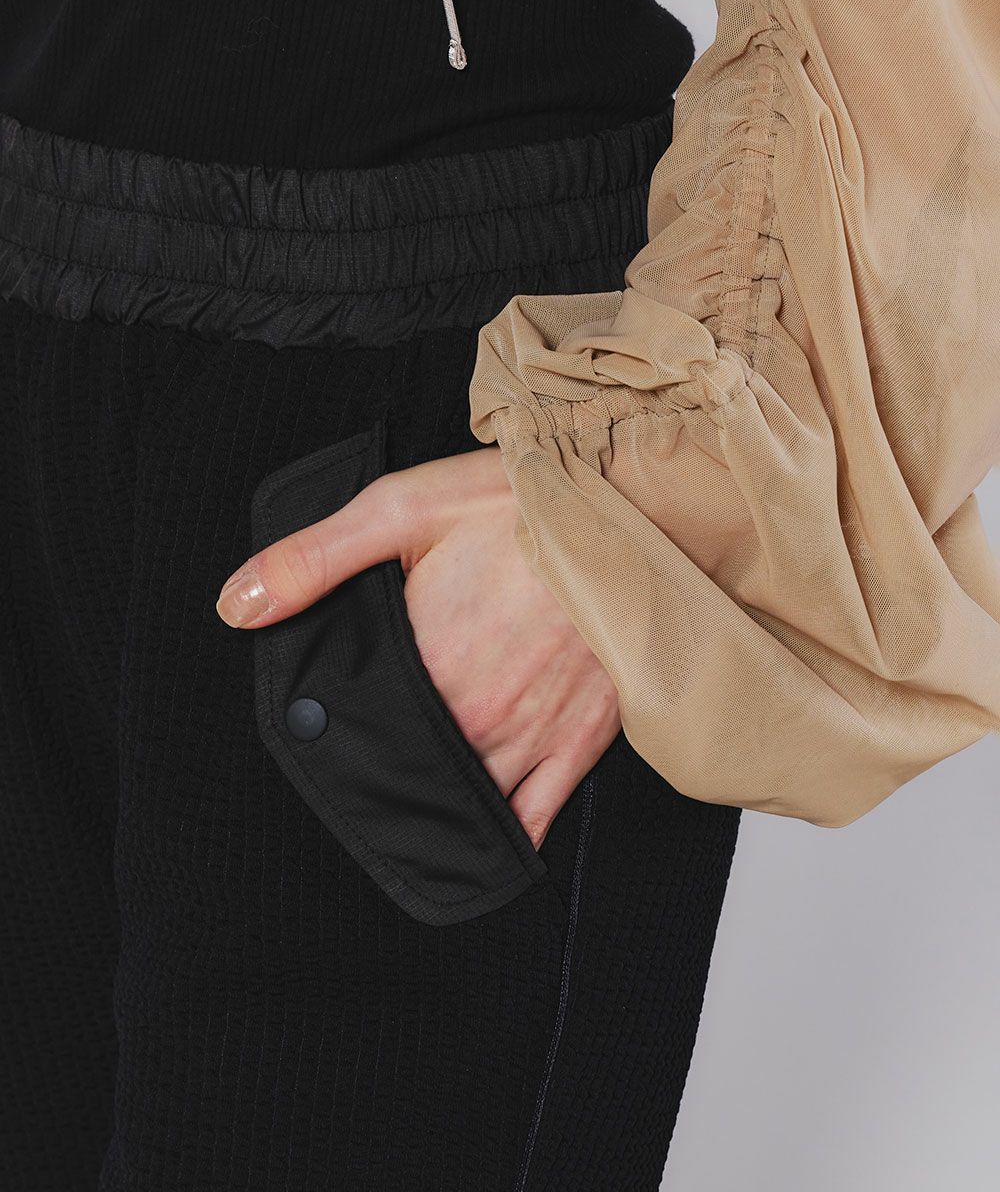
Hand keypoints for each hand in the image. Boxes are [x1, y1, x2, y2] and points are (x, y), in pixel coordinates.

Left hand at [215, 443, 620, 847]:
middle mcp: (481, 719)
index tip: (327, 738)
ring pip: (470, 803)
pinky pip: (539, 815)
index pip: (365, 737)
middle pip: (415, 774)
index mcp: (431, 668)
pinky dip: (508, 837)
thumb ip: (312, 561)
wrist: (629, 501)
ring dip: (439, 809)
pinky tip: (484, 845)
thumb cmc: (514, 503)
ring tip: (412, 808)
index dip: (341, 741)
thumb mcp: (399, 509)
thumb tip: (236, 606)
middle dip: (388, 774)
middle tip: (370, 766)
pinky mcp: (584, 738)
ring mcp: (535, 736)